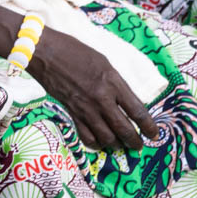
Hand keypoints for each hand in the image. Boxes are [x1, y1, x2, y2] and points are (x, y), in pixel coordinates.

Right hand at [29, 28, 157, 151]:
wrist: (43, 52)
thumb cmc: (74, 51)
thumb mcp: (103, 63)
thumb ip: (116, 83)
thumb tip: (125, 101)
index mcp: (113, 83)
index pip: (138, 111)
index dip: (149, 127)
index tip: (154, 134)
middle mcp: (101, 99)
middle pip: (124, 129)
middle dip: (134, 141)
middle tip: (138, 146)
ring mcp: (85, 107)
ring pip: (106, 137)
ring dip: (116, 145)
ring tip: (119, 145)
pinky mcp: (70, 112)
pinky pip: (85, 135)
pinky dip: (94, 143)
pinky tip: (98, 142)